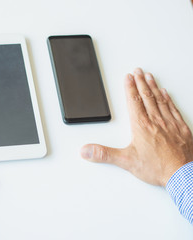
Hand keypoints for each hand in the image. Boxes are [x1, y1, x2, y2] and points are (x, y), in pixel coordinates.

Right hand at [81, 68, 192, 185]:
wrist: (183, 174)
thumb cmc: (158, 167)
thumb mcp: (126, 161)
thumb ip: (104, 154)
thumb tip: (87, 150)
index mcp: (141, 126)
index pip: (134, 101)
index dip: (129, 88)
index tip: (127, 77)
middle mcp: (156, 121)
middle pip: (146, 96)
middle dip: (140, 82)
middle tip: (137, 71)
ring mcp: (170, 123)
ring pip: (160, 99)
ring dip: (153, 86)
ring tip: (149, 77)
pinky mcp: (181, 128)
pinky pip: (173, 108)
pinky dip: (168, 98)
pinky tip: (165, 93)